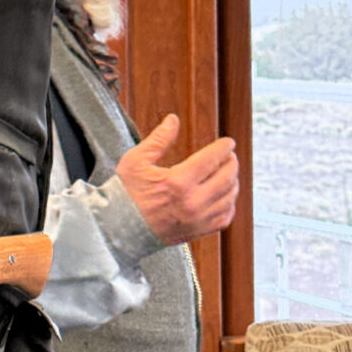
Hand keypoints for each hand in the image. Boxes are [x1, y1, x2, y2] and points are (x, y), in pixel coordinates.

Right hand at [116, 114, 238, 245]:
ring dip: (233, 182)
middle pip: (226, 178)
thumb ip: (159, 139)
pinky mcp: (197, 232)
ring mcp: (197, 220)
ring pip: (228, 198)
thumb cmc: (126, 193)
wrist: (119, 228)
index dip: (223, 148)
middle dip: (231, 163)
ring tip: (229, 173)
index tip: (228, 142)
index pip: (212, 159)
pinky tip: (225, 196)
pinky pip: (224, 218)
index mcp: (178, 182)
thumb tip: (173, 120)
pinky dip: (229, 205)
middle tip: (229, 156)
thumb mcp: (137, 160)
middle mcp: (192, 202)